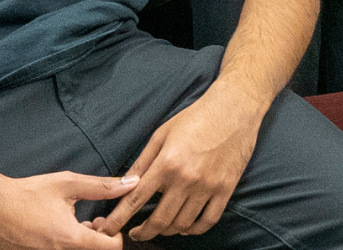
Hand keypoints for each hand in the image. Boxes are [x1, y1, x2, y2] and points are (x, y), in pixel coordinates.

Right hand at [0, 171, 133, 249]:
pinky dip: (63, 247)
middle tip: (90, 222)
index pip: (110, 248)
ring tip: (72, 226)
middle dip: (98, 240)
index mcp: (69, 239)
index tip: (105, 221)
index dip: (115, 234)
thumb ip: (102, 187)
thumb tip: (132, 182)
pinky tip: (54, 234)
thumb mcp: (68, 184)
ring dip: (81, 244)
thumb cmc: (26, 194)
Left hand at [93, 91, 261, 240]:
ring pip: (183, 224)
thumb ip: (142, 162)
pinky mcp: (226, 188)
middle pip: (160, 220)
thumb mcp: (161, 135)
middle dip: (143, 232)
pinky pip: (208, 220)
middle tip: (136, 233)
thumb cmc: (195, 117)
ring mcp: (208, 185)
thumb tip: (123, 185)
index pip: (135, 200)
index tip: (108, 231)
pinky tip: (186, 226)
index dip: (118, 219)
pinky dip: (194, 229)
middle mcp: (186, 178)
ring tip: (161, 227)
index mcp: (166, 163)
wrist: (234, 108)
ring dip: (168, 231)